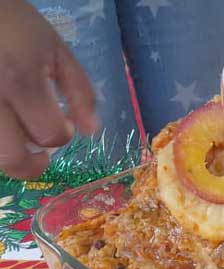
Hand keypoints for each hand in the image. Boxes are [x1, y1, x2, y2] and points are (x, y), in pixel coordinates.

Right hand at [0, 0, 96, 178]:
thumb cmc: (15, 25)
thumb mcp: (56, 50)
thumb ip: (79, 91)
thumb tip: (92, 131)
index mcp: (21, 82)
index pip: (49, 134)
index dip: (62, 135)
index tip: (61, 123)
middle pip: (11, 159)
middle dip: (32, 165)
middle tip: (39, 156)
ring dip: (9, 153)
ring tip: (18, 136)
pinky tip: (5, 125)